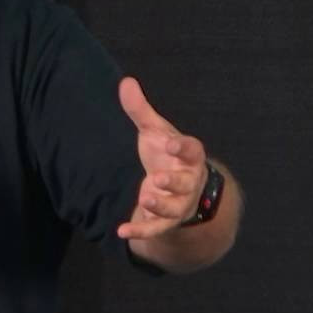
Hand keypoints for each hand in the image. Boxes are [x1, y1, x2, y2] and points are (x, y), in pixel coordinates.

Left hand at [117, 76, 206, 239]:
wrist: (179, 187)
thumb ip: (140, 110)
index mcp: (188, 157)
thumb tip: (125, 81)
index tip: (172, 143)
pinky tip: (121, 230)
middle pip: (185, 183)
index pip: (192, 150)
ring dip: (160, 206)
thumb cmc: (167, 154)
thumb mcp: (154, 132)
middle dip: (174, 182)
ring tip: (144, 199)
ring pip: (173, 208)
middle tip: (158, 178)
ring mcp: (178, 203)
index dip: (183, 147)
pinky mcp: (165, 220)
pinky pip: (155, 228)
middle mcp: (188, 182)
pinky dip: (140, 231)